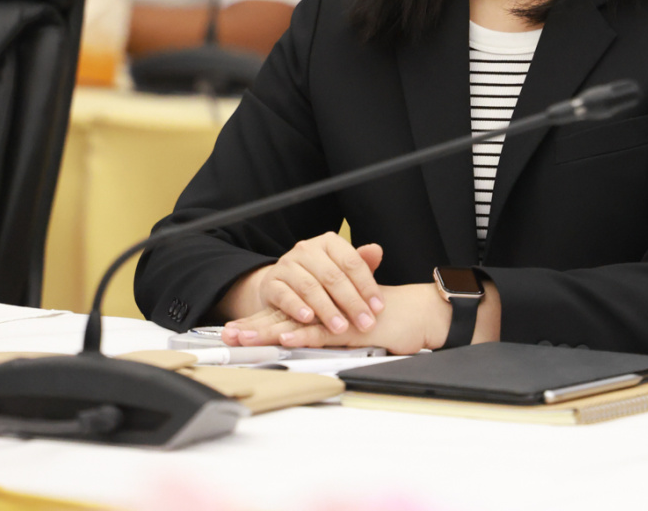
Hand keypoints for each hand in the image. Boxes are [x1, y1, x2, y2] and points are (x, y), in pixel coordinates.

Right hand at [218, 232, 384, 335]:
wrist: (282, 286)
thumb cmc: (320, 279)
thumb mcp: (343, 271)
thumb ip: (361, 264)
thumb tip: (377, 250)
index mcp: (328, 242)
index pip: (352, 262)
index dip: (367, 286)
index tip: (378, 308)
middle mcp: (306, 249)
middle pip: (333, 276)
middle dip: (352, 303)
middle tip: (365, 323)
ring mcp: (286, 264)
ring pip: (310, 287)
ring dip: (327, 309)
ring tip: (340, 327)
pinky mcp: (271, 283)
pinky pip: (285, 295)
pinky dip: (297, 307)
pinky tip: (308, 319)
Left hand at [225, 281, 454, 354]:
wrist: (421, 314)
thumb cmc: (391, 320)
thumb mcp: (355, 323)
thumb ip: (334, 325)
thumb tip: (310, 336)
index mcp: (325, 311)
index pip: (286, 315)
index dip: (260, 321)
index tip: (234, 328)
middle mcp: (328, 312)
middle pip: (284, 318)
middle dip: (253, 326)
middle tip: (227, 333)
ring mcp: (339, 318)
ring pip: (298, 324)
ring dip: (268, 330)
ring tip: (244, 336)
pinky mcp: (353, 328)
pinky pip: (324, 332)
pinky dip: (304, 334)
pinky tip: (285, 337)